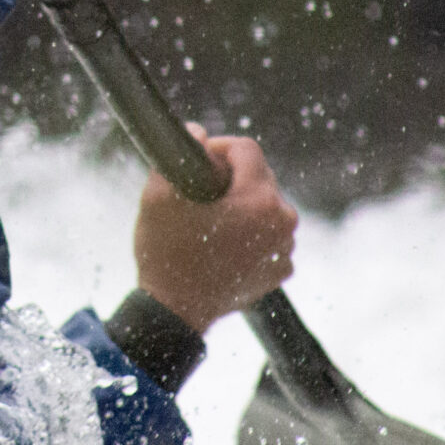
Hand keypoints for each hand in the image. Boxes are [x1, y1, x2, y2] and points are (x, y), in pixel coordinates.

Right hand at [131, 129, 297, 330]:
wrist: (174, 312)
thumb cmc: (166, 253)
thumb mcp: (159, 196)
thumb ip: (178, 155)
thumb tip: (197, 132)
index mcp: (259, 199)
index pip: (246, 149)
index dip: (219, 146)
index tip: (199, 157)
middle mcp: (283, 222)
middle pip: (260, 177)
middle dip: (231, 177)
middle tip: (200, 191)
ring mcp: (285, 249)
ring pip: (266, 207)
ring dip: (243, 206)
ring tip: (212, 220)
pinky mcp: (281, 270)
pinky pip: (270, 237)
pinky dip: (251, 235)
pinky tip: (224, 244)